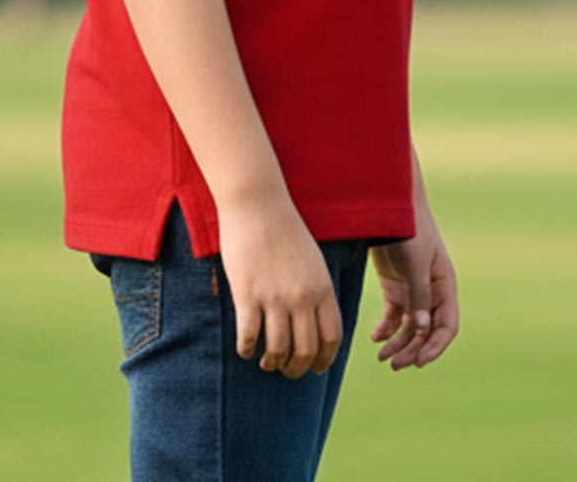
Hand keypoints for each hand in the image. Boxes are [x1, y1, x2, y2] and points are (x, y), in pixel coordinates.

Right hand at [217, 202, 343, 379]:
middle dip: (297, 369)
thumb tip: (315, 323)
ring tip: (266, 362)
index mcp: (323, 288)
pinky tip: (245, 349)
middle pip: (305, 350)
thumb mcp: (313, 260)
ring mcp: (274, 297)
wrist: (257, 203)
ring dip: (272, 363)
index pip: (331, 338)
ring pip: (277, 350)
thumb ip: (317, 291)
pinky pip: (248, 336)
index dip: (323, 360)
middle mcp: (302, 297)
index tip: (314, 369)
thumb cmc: (284, 230)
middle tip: (288, 373)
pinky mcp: (248, 294)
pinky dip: (247, 349)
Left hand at [369, 216, 458, 369]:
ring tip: (382, 357)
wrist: (389, 205)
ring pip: (410, 327)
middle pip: (426, 331)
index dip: (435, 346)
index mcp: (444, 286)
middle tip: (393, 365)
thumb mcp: (416, 263)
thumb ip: (419, 295)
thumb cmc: (409, 229)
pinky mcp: (396, 286)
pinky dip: (386, 328)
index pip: (446, 326)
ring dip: (399, 343)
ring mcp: (413, 290)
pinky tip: (375, 338)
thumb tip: (422, 330)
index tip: (419, 362)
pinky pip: (394, 316)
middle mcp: (431, 291)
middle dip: (412, 349)